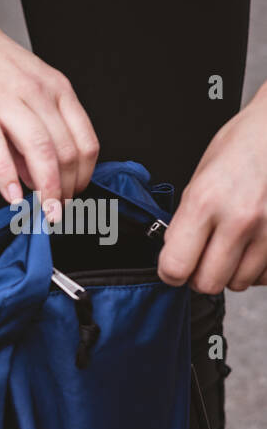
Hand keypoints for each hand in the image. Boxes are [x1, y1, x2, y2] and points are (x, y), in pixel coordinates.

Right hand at [0, 6, 98, 220]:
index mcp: (56, 89)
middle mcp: (38, 93)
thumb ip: (31, 133)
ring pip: (41, 151)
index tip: (73, 198)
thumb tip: (37, 175)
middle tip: (57, 213)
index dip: (83, 177)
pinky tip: (9, 196)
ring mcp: (7, 99)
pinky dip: (6, 176)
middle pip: (67, 152)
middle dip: (66, 191)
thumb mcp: (21, 90)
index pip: (86, 142)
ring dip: (46, 190)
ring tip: (42, 213)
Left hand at [158, 89, 266, 292]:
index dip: (170, 273)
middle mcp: (240, 218)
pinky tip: (253, 249)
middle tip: (201, 260)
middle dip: (199, 276)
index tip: (173, 268)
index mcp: (205, 201)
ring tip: (231, 248)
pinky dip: (258, 269)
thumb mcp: (200, 177)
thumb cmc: (243, 146)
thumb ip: (186, 220)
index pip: (175, 267)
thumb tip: (174, 255)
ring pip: (240, 283)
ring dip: (231, 273)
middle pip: (208, 283)